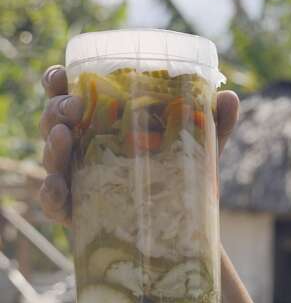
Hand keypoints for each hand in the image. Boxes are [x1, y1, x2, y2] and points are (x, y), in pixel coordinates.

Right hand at [36, 65, 239, 224]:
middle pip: (54, 120)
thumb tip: (229, 97)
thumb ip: (214, 123)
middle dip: (56, 109)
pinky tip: (58, 185)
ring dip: (52, 145)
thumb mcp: (199, 148)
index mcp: (101, 122)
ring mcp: (75, 179)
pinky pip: (53, 202)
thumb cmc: (182, 174)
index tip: (62, 74)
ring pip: (51, 157)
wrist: (184, 228)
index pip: (68, 95)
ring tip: (64, 136)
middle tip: (74, 107)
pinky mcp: (76, 212)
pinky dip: (50, 193)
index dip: (57, 81)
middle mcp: (81, 147)